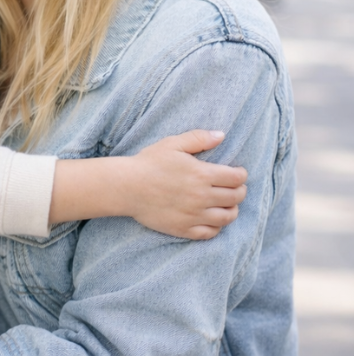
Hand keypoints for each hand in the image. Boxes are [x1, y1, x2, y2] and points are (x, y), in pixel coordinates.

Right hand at [126, 130, 246, 239]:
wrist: (127, 187)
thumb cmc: (149, 162)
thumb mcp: (172, 144)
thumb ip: (198, 138)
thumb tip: (221, 135)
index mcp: (202, 174)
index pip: (235, 178)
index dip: (241, 175)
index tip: (239, 173)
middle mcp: (202, 197)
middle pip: (235, 198)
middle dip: (240, 191)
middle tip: (237, 187)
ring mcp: (194, 215)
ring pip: (227, 217)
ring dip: (233, 210)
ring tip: (229, 204)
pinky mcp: (185, 229)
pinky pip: (210, 233)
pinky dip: (217, 227)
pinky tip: (213, 219)